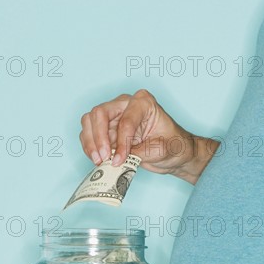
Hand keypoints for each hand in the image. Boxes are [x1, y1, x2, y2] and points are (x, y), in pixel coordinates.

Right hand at [79, 89, 218, 183]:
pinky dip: (89, 147)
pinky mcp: (107, 130)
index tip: (120, 159)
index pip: (125, 120)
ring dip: (90, 142)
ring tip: (98, 160)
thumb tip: (115, 159)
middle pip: (99, 114)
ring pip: (89, 122)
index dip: (120, 141)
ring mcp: (114, 116)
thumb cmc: (173, 146)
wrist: (174, 153)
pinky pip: (89, 134)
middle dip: (98, 138)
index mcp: (143, 103)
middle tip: (103, 158)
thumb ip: (138, 152)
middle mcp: (125, 104)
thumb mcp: (161, 150)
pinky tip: (97, 160)